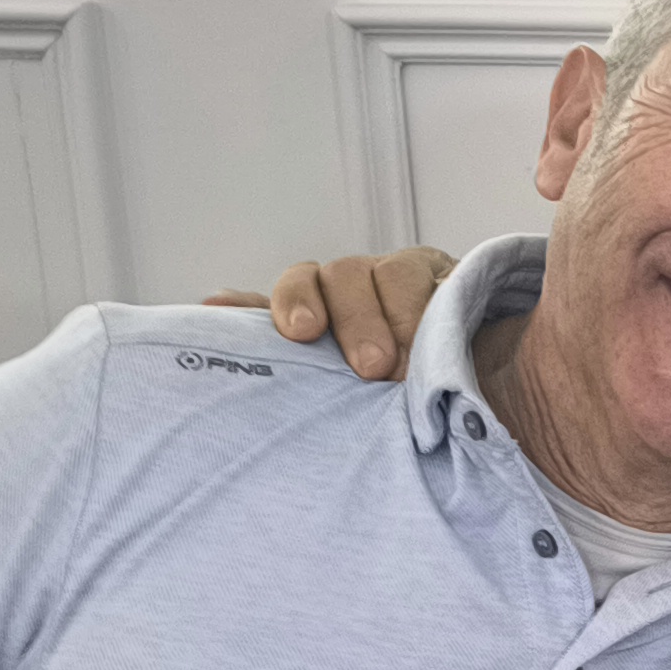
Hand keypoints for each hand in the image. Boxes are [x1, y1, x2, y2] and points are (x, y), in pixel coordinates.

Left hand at [193, 245, 456, 380]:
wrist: (440, 395)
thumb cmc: (364, 384)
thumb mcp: (316, 367)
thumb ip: (267, 335)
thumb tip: (211, 305)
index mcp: (321, 297)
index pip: (299, 282)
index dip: (295, 301)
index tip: (301, 333)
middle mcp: (363, 282)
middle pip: (348, 275)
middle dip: (357, 320)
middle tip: (371, 368)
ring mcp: (414, 278)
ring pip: (398, 274)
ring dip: (404, 317)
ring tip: (413, 366)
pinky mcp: (460, 284)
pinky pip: (453, 286)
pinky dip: (448, 305)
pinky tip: (452, 325)